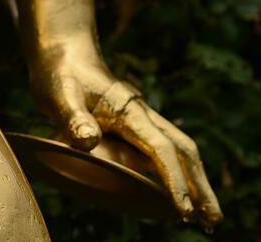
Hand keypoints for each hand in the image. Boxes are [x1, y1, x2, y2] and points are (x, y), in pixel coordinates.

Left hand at [34, 46, 222, 227]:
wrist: (62, 56)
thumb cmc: (60, 74)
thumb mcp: (60, 94)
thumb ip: (73, 117)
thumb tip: (89, 141)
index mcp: (128, 111)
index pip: (160, 148)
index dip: (173, 179)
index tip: (183, 207)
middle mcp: (140, 117)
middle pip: (183, 151)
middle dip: (199, 184)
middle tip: (213, 219)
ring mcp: (137, 122)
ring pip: (175, 152)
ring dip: (192, 181)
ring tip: (202, 215)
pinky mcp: (130, 127)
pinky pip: (158, 152)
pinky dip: (172, 173)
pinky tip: (173, 193)